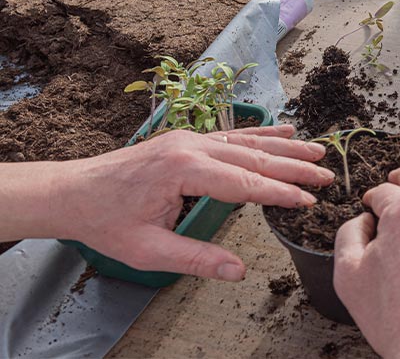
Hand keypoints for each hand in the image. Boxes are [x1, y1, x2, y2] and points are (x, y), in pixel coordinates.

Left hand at [0, 125, 333, 281]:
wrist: (73, 191)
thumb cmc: (107, 221)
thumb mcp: (148, 250)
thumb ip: (196, 259)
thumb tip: (239, 270)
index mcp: (183, 170)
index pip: (245, 183)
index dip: (280, 193)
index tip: (309, 201)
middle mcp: (191, 147)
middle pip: (254, 157)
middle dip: (294, 167)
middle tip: (327, 175)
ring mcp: (190, 138)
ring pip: (248, 141)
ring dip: (286, 146)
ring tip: (318, 149)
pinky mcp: (187, 139)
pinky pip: (232, 134)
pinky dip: (262, 133)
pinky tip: (284, 129)